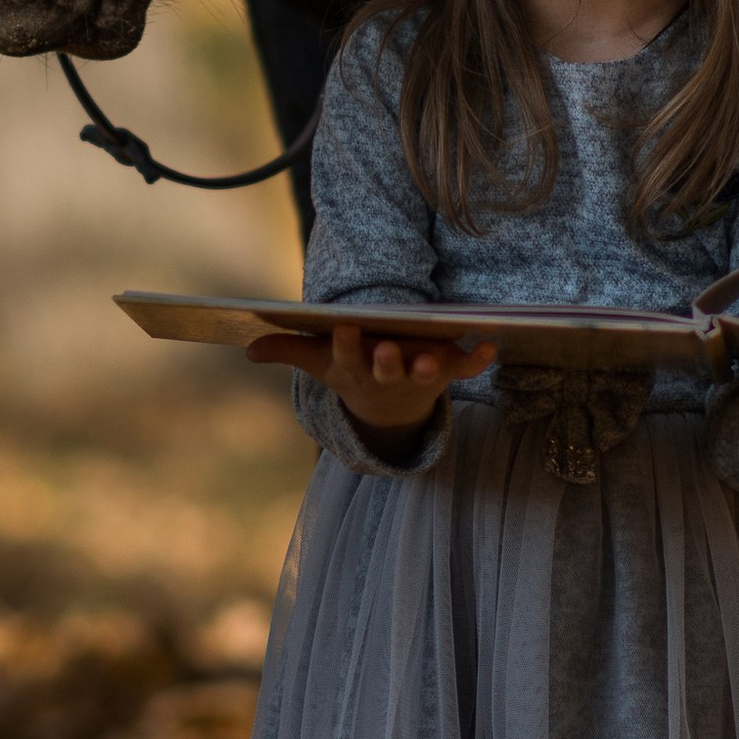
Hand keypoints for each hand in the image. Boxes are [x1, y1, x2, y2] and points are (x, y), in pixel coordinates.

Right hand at [246, 320, 496, 434]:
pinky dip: (479, 359)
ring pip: (426, 373)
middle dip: (387, 361)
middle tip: (385, 350)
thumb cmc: (352, 372)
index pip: (348, 356)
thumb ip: (287, 350)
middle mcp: (387, 374)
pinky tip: (491, 344)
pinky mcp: (446, 373)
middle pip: (387, 369)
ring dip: (430, 367)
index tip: (345, 326)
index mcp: (355, 368)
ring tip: (433, 358)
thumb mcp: (319, 363)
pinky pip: (466, 367)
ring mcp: (418, 375)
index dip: (347, 345)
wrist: (389, 412)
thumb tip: (248, 347)